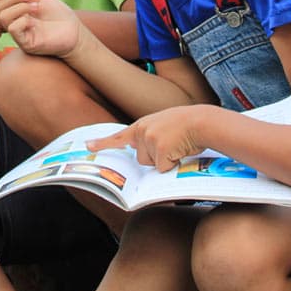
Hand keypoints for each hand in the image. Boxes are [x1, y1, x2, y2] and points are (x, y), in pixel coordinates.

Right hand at [0, 0, 85, 58]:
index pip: (0, 1)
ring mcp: (19, 34)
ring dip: (19, 7)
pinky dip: (22, 20)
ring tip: (36, 7)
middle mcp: (15, 22)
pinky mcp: (25, 43)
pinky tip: (33, 21)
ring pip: (3, 17)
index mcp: (17, 11)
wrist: (73, 29)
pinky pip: (13, 29)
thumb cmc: (58, 13)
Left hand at [86, 105, 211, 171]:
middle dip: (155, 158)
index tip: (88, 147)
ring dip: (164, 161)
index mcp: (142, 124)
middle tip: (171, 145)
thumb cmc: (188, 125)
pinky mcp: (159, 149)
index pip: (119, 136)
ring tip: (177, 146)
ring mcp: (150, 140)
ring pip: (152, 164)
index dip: (102, 143)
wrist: (202, 121)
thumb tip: (151, 159)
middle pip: (141, 158)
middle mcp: (142, 131)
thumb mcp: (164, 125)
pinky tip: (181, 151)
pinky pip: (163, 168)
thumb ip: (151, 137)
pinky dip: (173, 165)